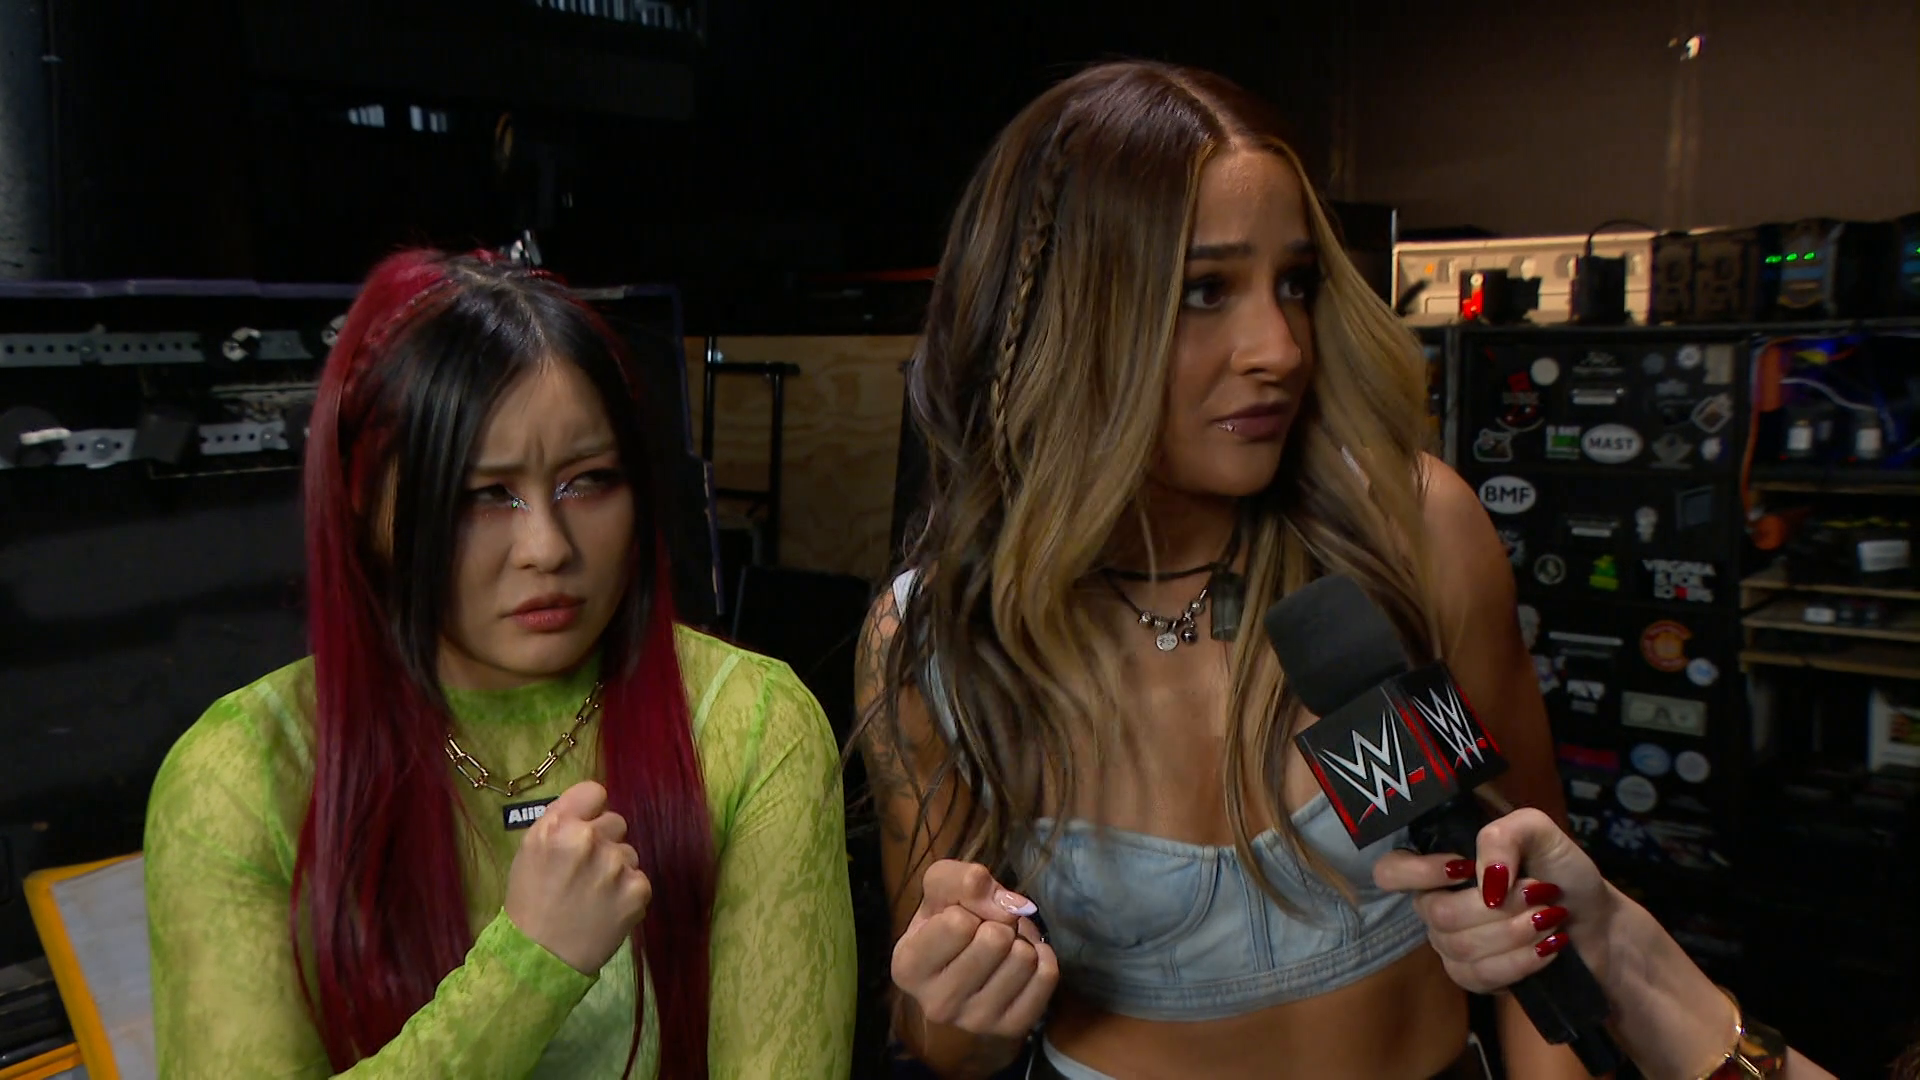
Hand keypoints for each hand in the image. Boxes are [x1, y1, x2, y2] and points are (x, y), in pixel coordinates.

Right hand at [504, 780, 651, 974]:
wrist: (540, 957)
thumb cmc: (530, 902)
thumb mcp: (530, 850)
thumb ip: (559, 820)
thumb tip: (590, 806)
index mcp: (559, 826)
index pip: (594, 792)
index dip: (590, 810)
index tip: (584, 827)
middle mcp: (590, 840)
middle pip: (616, 822)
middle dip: (603, 841)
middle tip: (584, 871)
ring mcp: (617, 865)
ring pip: (628, 853)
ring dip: (616, 869)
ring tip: (593, 896)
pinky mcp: (638, 890)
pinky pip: (639, 879)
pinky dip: (626, 893)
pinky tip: (606, 910)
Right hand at [892, 860, 1058, 1039]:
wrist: (964, 960)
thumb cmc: (945, 920)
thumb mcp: (940, 887)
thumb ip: (962, 880)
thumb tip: (1008, 905)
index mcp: (908, 968)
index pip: (958, 923)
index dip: (968, 908)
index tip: (963, 918)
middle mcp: (936, 1004)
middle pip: (995, 940)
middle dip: (998, 923)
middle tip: (987, 930)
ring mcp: (974, 1021)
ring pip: (1023, 958)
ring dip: (1020, 940)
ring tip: (1003, 946)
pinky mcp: (1010, 1027)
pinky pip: (1047, 977)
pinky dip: (1042, 956)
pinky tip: (1023, 958)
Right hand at [1374, 807, 1616, 992]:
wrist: (1598, 922)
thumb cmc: (1562, 870)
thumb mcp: (1538, 831)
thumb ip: (1502, 835)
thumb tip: (1482, 881)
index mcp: (1442, 864)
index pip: (1391, 871)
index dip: (1419, 873)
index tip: (1465, 869)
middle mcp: (1436, 903)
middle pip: (1438, 914)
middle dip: (1499, 907)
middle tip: (1540, 893)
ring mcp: (1451, 944)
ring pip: (1460, 946)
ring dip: (1516, 932)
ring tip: (1551, 919)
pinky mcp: (1472, 978)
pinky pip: (1478, 976)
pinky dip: (1520, 961)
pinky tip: (1548, 948)